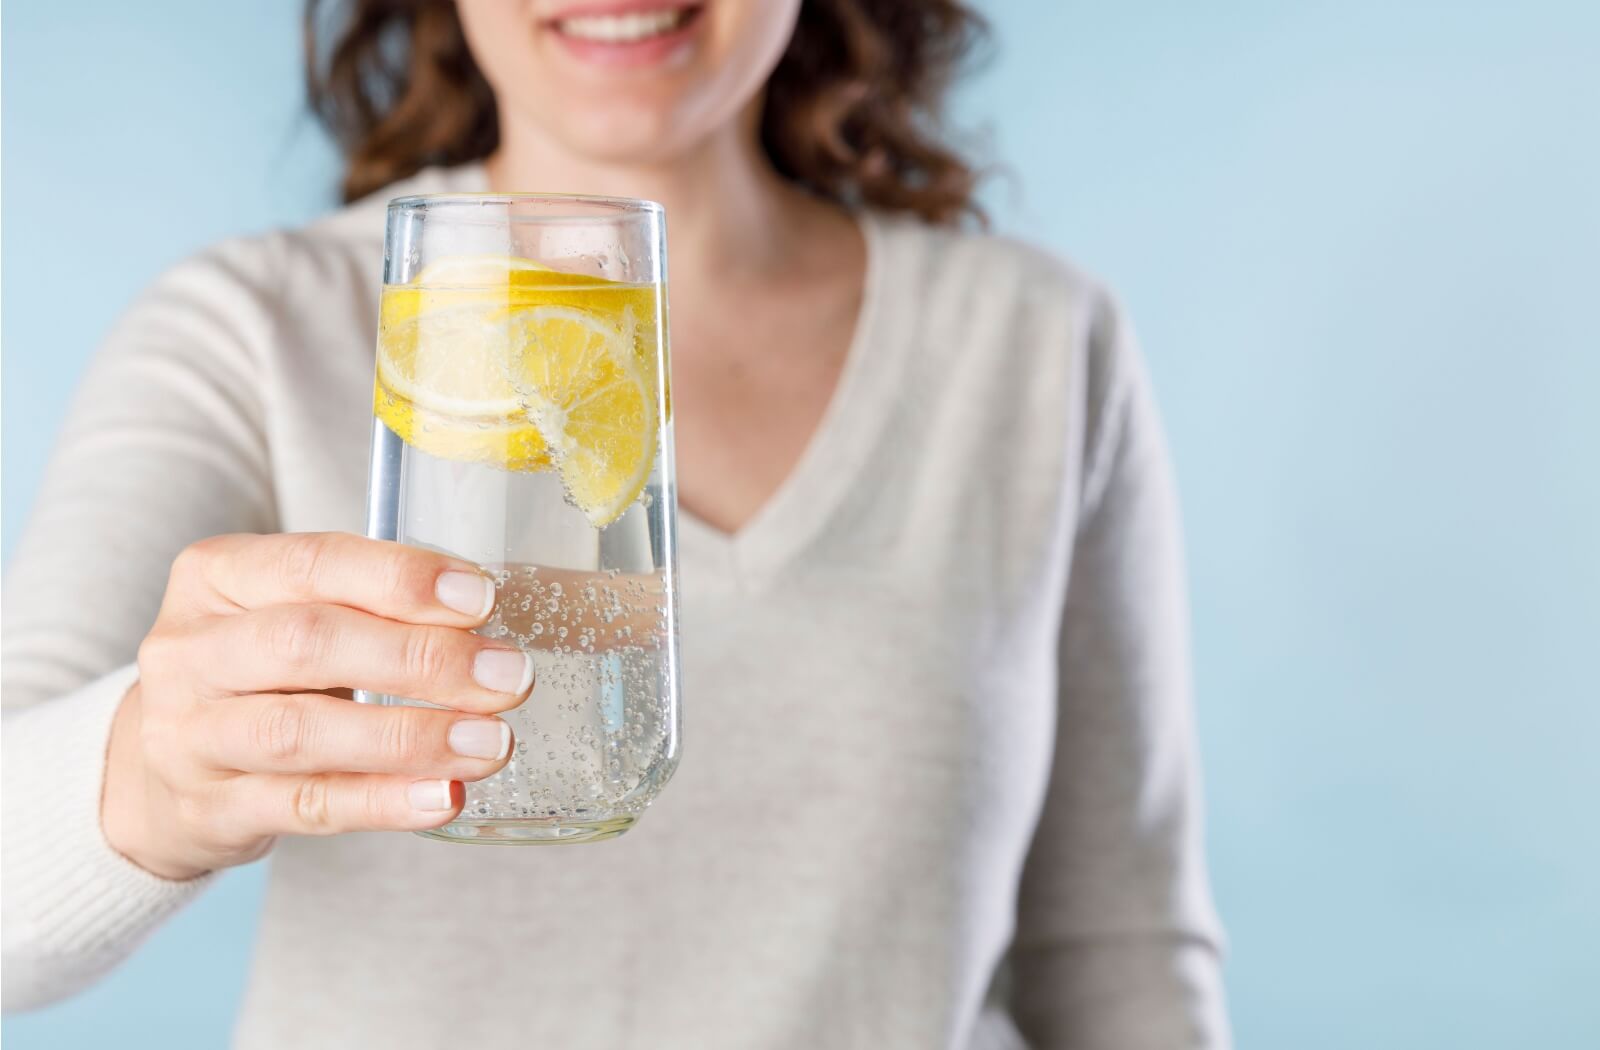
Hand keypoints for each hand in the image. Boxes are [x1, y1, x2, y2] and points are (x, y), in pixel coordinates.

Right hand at [102, 532, 533, 879]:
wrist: (162, 767)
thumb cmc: (260, 669)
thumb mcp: (291, 612)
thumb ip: (372, 606)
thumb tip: (493, 620)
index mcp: (217, 576)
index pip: (314, 562)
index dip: (401, 579)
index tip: (482, 598)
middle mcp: (191, 650)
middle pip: (308, 643)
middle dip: (421, 658)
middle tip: (508, 677)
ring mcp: (190, 735)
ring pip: (303, 733)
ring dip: (410, 737)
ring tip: (491, 743)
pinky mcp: (209, 810)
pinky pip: (305, 806)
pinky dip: (382, 803)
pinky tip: (444, 797)